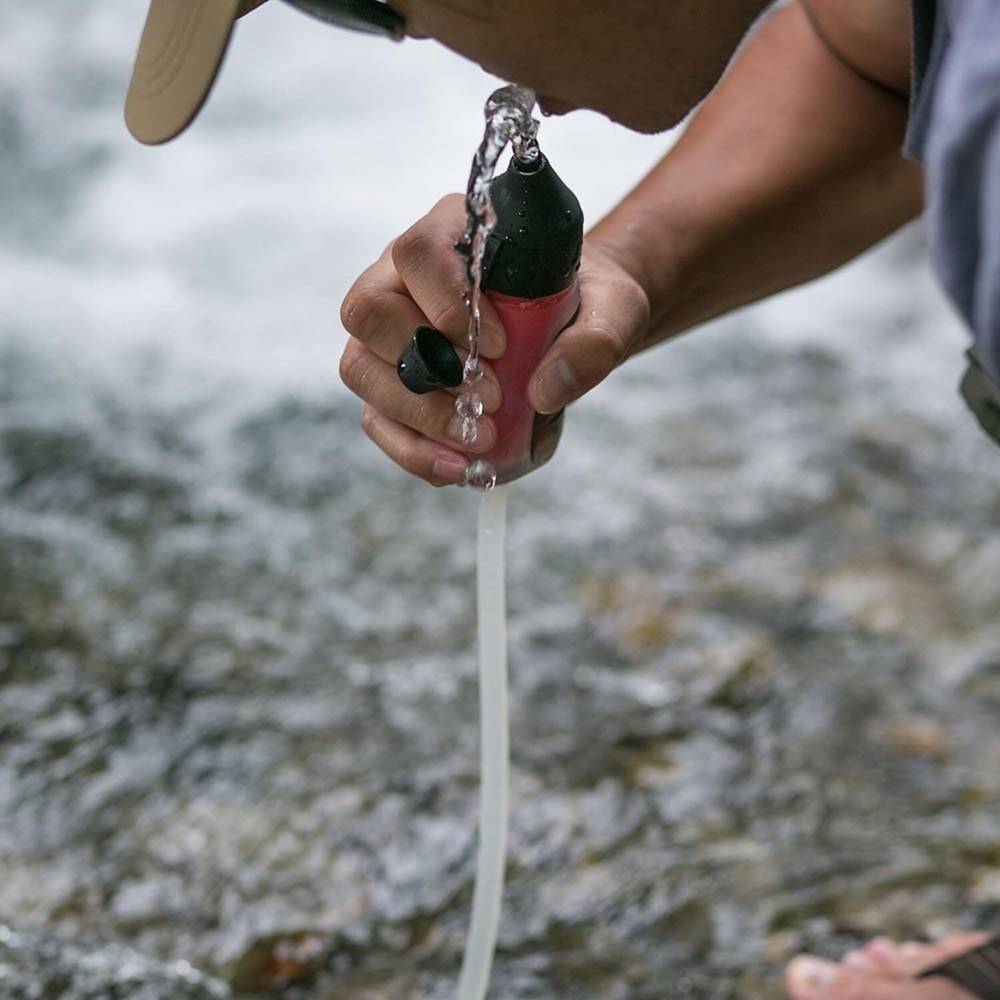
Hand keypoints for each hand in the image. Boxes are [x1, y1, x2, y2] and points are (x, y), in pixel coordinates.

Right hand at [340, 196, 650, 484]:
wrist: (573, 329)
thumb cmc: (586, 305)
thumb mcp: (615, 310)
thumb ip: (596, 340)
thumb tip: (545, 391)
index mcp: (450, 235)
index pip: (416, 253)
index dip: (447, 304)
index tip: (500, 346)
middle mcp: (401, 279)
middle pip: (367, 312)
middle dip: (427, 366)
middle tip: (491, 398)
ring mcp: (388, 334)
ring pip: (361, 369)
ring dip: (417, 415)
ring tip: (479, 439)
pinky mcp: (390, 385)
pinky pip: (377, 420)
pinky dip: (415, 451)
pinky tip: (460, 467)